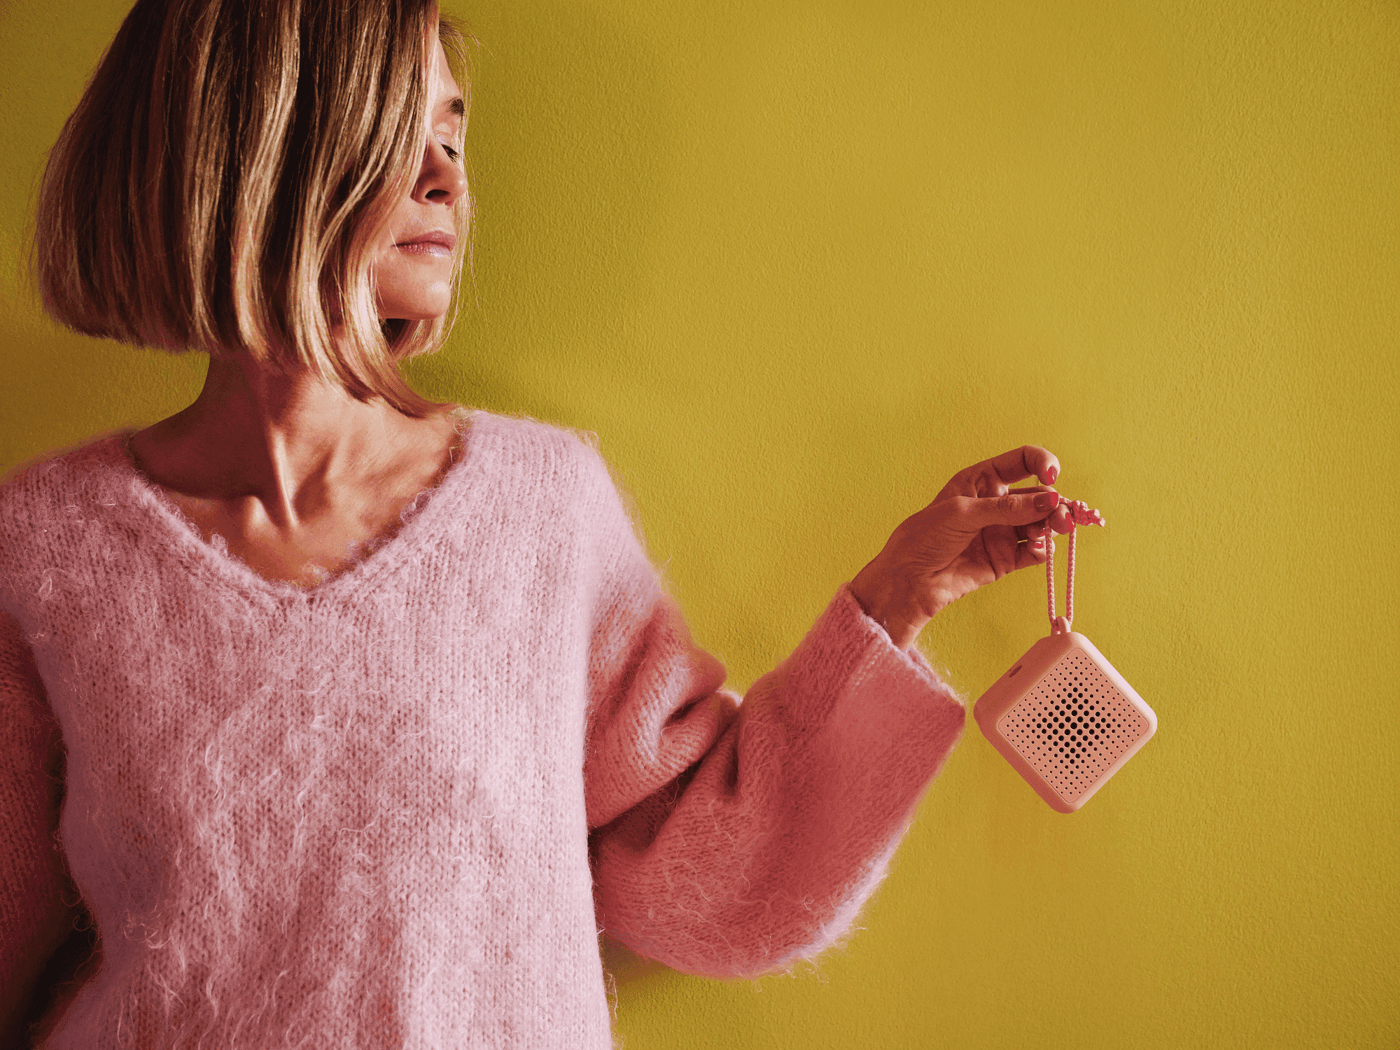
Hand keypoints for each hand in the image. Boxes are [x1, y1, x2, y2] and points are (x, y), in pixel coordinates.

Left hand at [849, 446, 1075, 649]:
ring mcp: (1002, 531)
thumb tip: (1050, 501)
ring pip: (1041, 523)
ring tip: (1058, 530)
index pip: (1022, 461)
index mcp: (981, 480)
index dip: (1042, 464)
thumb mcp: (964, 512)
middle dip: (1056, 502)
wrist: (910, 580)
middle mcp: (996, 504)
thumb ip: (1008, 508)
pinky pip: (1035, 552)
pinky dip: (1044, 550)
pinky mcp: (1006, 559)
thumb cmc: (925, 537)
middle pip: (1039, 496)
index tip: (1052, 477)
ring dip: (1054, 525)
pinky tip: (1040, 550)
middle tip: (1064, 515)